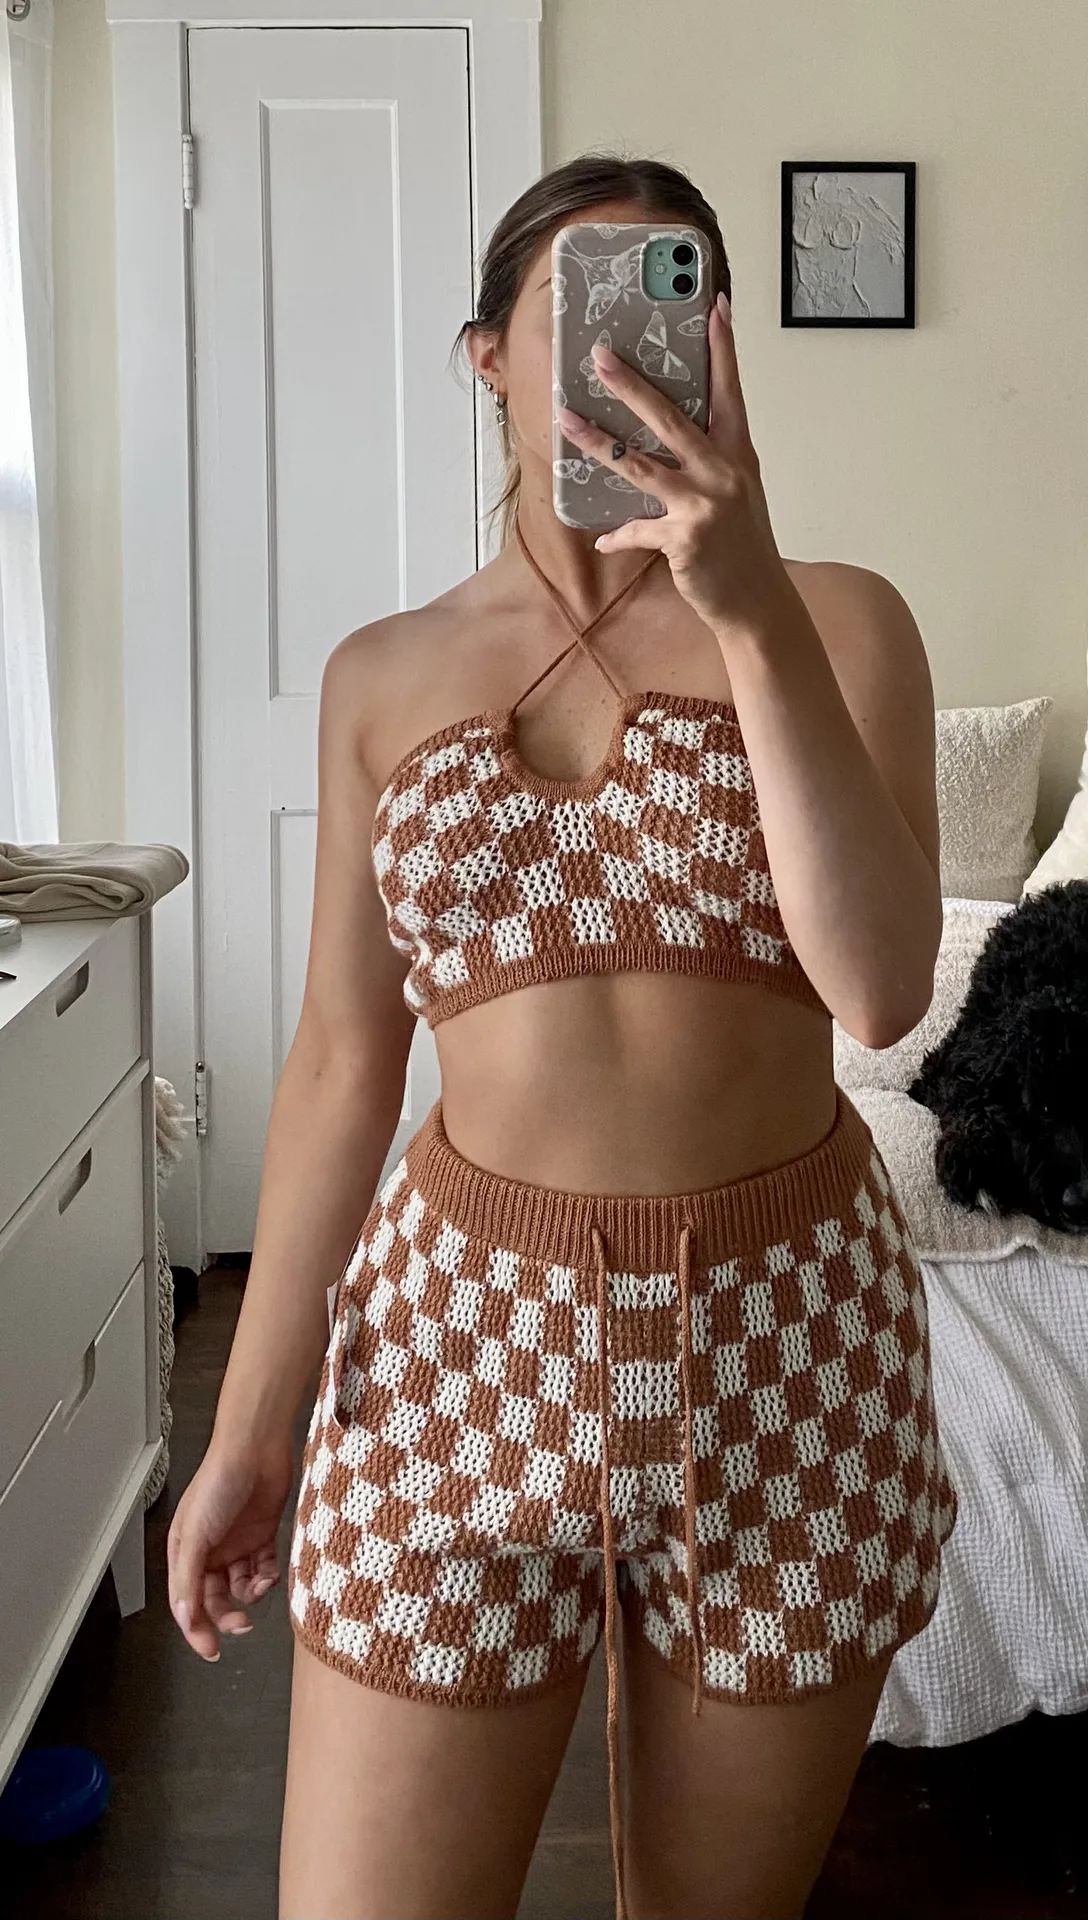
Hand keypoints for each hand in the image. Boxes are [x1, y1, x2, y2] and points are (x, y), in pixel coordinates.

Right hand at [166, 1432, 293, 1659]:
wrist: (256, 1447)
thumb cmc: (219, 1482)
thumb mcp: (196, 1534)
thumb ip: (189, 1577)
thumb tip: (185, 1617)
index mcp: (185, 1550)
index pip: (187, 1600)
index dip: (196, 1628)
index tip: (211, 1650)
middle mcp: (210, 1550)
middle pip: (216, 1598)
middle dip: (227, 1614)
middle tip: (242, 1624)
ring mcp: (236, 1543)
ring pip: (241, 1586)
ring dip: (250, 1594)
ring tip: (259, 1586)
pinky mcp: (262, 1535)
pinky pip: (264, 1569)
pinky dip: (267, 1577)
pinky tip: (269, 1573)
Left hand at [557, 293, 790, 635]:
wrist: (759, 603)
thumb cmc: (744, 548)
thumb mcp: (737, 495)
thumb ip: (707, 464)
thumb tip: (665, 445)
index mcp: (739, 454)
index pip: (731, 390)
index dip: (724, 348)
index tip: (716, 306)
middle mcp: (723, 472)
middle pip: (670, 417)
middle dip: (631, 384)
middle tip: (601, 355)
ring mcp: (703, 504)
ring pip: (639, 464)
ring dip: (597, 442)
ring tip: (566, 420)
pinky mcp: (683, 538)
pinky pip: (637, 530)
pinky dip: (618, 536)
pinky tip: (603, 540)